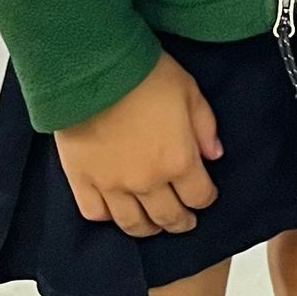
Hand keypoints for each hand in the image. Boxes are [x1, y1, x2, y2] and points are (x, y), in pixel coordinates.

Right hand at [54, 52, 221, 238]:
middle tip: (183, 221)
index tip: (205, 195)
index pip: (199, 197)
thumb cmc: (147, 74)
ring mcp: (113, 185)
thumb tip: (214, 155)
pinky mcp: (82, 181)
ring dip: (147, 228)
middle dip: (180, 221)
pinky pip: (95, 213)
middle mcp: (147, 181)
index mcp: (178, 160)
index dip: (206, 199)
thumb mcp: (189, 91)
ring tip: (152, 224)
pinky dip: (107, 217)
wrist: (96, 67)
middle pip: (168, 217)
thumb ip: (205, 126)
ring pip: (132, 224)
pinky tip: (114, 211)